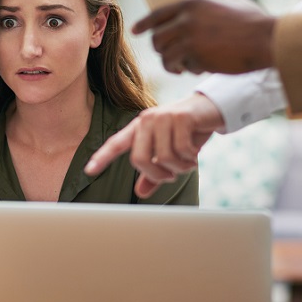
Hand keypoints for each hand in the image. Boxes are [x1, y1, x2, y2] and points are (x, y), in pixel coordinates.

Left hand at [84, 94, 223, 197]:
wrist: (212, 109)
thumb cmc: (187, 132)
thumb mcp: (169, 152)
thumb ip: (154, 172)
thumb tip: (139, 192)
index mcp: (139, 128)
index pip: (116, 143)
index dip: (102, 157)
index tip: (89, 171)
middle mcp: (146, 120)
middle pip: (139, 159)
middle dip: (157, 175)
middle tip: (171, 176)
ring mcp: (163, 117)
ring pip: (163, 158)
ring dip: (179, 168)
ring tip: (188, 162)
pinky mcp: (180, 117)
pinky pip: (181, 150)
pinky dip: (190, 158)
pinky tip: (195, 153)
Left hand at [133, 0, 275, 74]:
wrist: (266, 39)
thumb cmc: (254, 22)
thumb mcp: (227, 5)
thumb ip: (207, 8)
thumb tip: (197, 14)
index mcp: (191, 3)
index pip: (158, 13)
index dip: (144, 23)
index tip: (135, 31)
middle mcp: (186, 19)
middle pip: (157, 38)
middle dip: (161, 50)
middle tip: (171, 56)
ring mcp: (189, 38)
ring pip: (165, 55)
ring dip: (172, 64)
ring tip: (183, 67)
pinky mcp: (196, 56)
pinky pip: (181, 67)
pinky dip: (187, 70)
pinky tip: (197, 69)